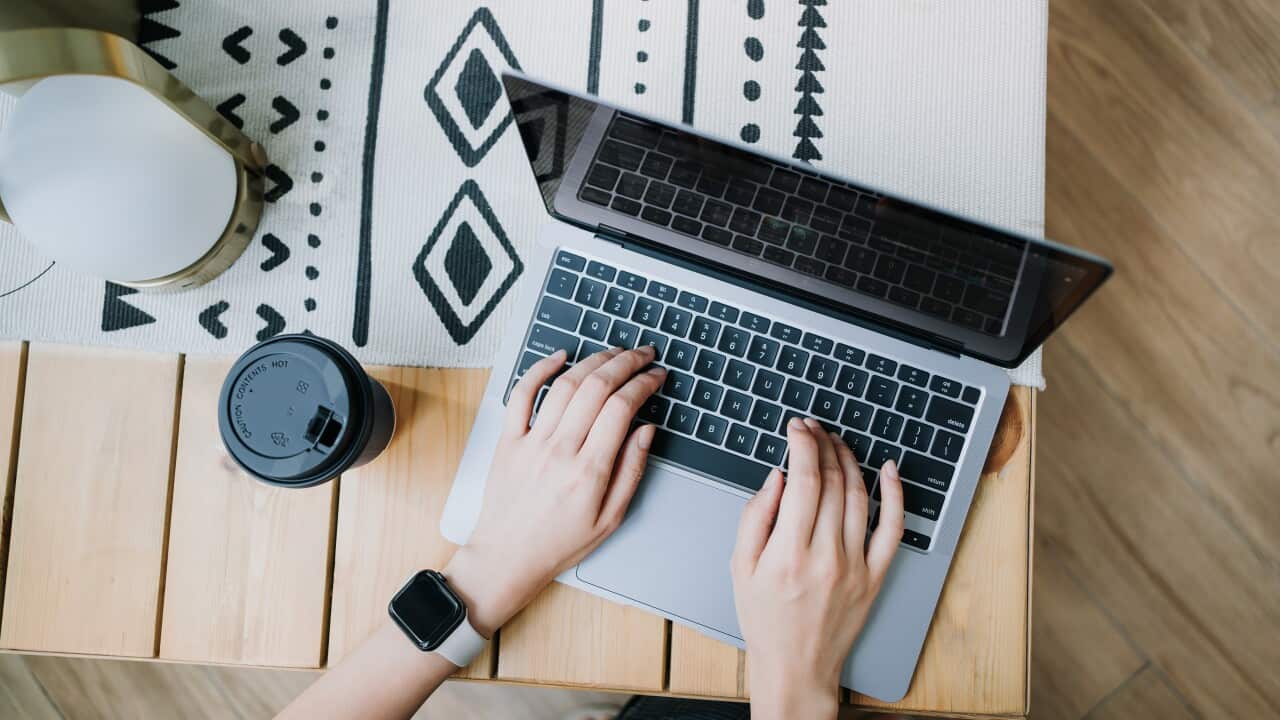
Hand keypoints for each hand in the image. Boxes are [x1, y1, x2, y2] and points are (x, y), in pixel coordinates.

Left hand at [445, 346, 664, 636]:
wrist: (506, 557)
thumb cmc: (559, 543)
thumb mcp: (610, 519)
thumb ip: (631, 471)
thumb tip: (647, 430)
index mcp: (589, 472)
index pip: (622, 409)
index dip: (643, 384)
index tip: (656, 376)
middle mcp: (560, 450)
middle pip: (596, 388)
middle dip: (625, 362)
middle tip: (643, 354)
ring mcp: (530, 442)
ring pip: (565, 385)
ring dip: (593, 361)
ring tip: (613, 353)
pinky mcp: (508, 440)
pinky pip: (521, 394)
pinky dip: (540, 369)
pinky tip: (560, 356)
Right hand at [731, 418, 903, 718]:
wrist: (796, 666)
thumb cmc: (764, 618)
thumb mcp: (740, 567)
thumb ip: (755, 517)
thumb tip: (778, 476)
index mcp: (788, 553)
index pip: (804, 481)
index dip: (802, 445)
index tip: (796, 428)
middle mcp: (826, 556)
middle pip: (833, 483)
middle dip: (823, 445)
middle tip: (813, 428)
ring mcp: (856, 566)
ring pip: (860, 497)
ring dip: (849, 461)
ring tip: (836, 442)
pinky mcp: (875, 576)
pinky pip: (893, 529)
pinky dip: (895, 495)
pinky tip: (889, 470)